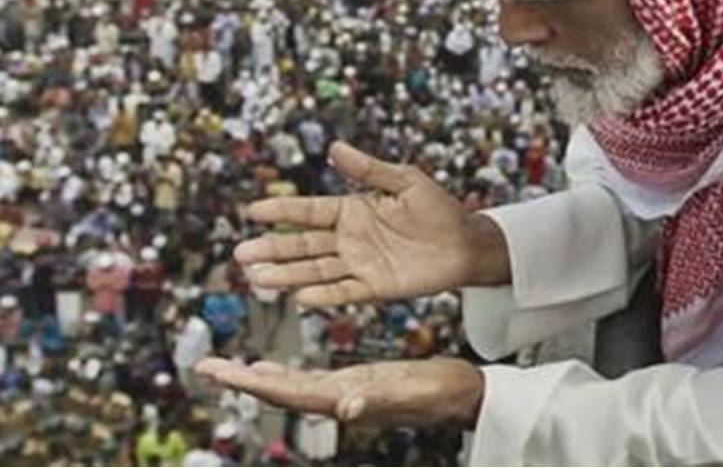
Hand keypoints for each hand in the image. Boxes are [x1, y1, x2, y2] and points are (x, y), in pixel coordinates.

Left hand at [195, 357, 482, 427]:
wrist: (464, 398)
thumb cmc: (443, 395)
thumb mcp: (412, 392)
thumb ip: (379, 400)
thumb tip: (343, 408)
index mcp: (344, 398)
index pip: (286, 392)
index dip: (249, 383)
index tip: (216, 371)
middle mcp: (338, 398)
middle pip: (279, 391)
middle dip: (241, 379)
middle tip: (205, 366)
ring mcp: (345, 392)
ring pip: (290, 387)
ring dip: (257, 378)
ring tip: (228, 368)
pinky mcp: (357, 382)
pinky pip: (309, 380)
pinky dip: (285, 374)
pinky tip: (274, 370)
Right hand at [234, 142, 507, 306]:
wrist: (466, 243)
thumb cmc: (439, 209)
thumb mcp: (405, 181)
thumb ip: (369, 170)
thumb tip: (334, 147)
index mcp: (353, 210)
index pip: (309, 211)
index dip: (282, 211)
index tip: (252, 211)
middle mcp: (350, 238)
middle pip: (304, 245)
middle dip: (273, 249)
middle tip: (241, 255)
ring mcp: (360, 264)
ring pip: (316, 270)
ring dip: (288, 275)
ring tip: (258, 279)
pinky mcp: (376, 286)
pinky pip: (346, 291)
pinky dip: (325, 295)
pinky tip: (302, 297)